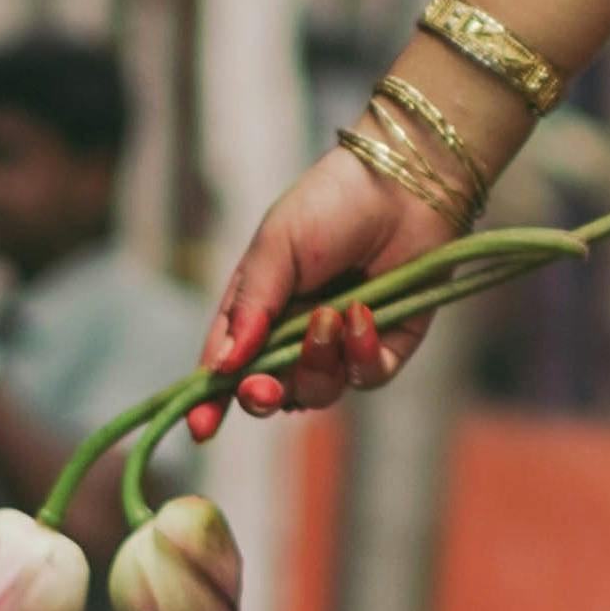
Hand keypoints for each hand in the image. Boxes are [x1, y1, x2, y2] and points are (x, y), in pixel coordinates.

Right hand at [194, 146, 440, 435]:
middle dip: (262, 396)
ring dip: (317, 364)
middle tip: (264, 388)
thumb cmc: (333, 203)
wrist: (407, 183)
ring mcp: (342, 344)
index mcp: (260, 308)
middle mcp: (297, 334)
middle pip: (270, 392)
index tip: (202, 427)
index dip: (212, 398)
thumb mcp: (277, 245)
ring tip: (329, 317)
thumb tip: (222, 367)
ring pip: (317, 392)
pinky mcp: (387, 345)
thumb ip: (251, 306)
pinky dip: (361, 354)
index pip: (228, 364)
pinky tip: (364, 315)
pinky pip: (367, 377)